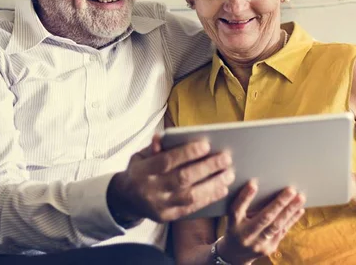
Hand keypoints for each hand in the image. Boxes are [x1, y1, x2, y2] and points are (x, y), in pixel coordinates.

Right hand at [107, 134, 234, 223]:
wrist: (125, 199)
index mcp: (143, 171)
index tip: (206, 144)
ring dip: (213, 184)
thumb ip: (153, 147)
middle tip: (226, 158)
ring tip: (229, 173)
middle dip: (207, 168)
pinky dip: (209, 198)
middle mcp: (151, 190)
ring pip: (190, 195)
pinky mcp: (167, 217)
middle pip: (182, 178)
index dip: (186, 153)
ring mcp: (160, 206)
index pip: (166, 161)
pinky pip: (191, 208)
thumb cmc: (139, 171)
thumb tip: (162, 136)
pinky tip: (222, 189)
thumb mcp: (139, 156)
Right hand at [218, 180, 305, 264]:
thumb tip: (258, 186)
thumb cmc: (236, 228)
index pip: (237, 210)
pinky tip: (299, 209)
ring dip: (290, 211)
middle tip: (290, 190)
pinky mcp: (269, 248)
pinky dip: (291, 219)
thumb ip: (243, 205)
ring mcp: (259, 244)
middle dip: (278, 203)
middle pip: (264, 218)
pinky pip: (282, 231)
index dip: (245, 197)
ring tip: (300, 198)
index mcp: (233, 225)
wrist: (236, 254)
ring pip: (276, 226)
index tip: (253, 184)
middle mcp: (245, 236)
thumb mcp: (234, 217)